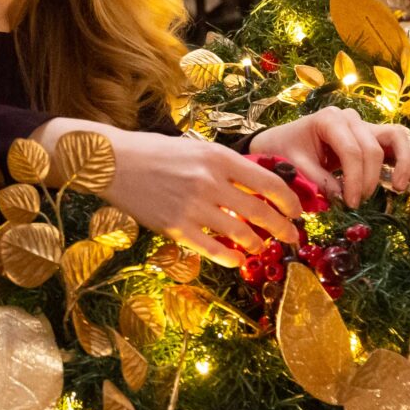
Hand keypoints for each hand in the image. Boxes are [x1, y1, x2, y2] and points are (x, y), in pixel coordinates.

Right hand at [32, 118, 300, 265]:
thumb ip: (225, 167)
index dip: (289, 201)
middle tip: (292, 237)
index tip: (297, 211)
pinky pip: (213, 249)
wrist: (113, 162)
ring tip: (262, 247)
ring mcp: (193, 206)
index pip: (268, 182)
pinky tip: (238, 259)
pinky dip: (231, 257)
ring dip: (257, 245)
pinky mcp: (176, 227)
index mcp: (217, 157)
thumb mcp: (196, 149)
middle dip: (283, 228)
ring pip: (241, 234)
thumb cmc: (155, 152)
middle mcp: (209, 182)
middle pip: (261, 212)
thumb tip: (258, 187)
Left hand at [246, 109, 409, 208]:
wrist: (283, 142)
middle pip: (372, 149)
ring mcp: (363, 125)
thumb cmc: (286, 150)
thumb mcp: (295, 165)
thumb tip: (341, 198)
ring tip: (398, 187)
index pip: (351, 150)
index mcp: (329, 118)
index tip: (350, 204)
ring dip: (401, 163)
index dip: (355, 180)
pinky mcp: (372, 137)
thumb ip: (318, 180)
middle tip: (357, 203)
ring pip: (395, 137)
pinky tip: (405, 181)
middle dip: (368, 180)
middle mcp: (350, 117)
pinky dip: (406, 160)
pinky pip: (397, 144)